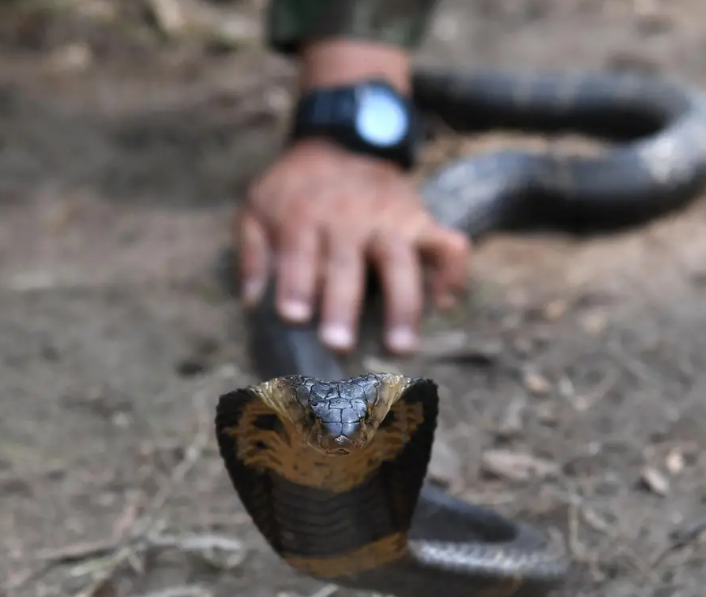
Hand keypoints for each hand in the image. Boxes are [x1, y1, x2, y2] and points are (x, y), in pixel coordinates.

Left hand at [234, 137, 469, 354]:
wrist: (343, 138)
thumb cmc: (295, 189)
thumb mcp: (258, 207)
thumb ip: (251, 253)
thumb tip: (253, 303)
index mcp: (303, 214)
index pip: (298, 252)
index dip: (295, 284)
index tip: (294, 317)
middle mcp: (349, 216)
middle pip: (347, 264)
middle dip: (342, 305)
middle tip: (338, 346)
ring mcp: (391, 218)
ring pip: (401, 262)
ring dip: (403, 305)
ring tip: (402, 348)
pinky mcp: (422, 220)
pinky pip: (448, 245)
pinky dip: (453, 273)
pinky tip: (445, 304)